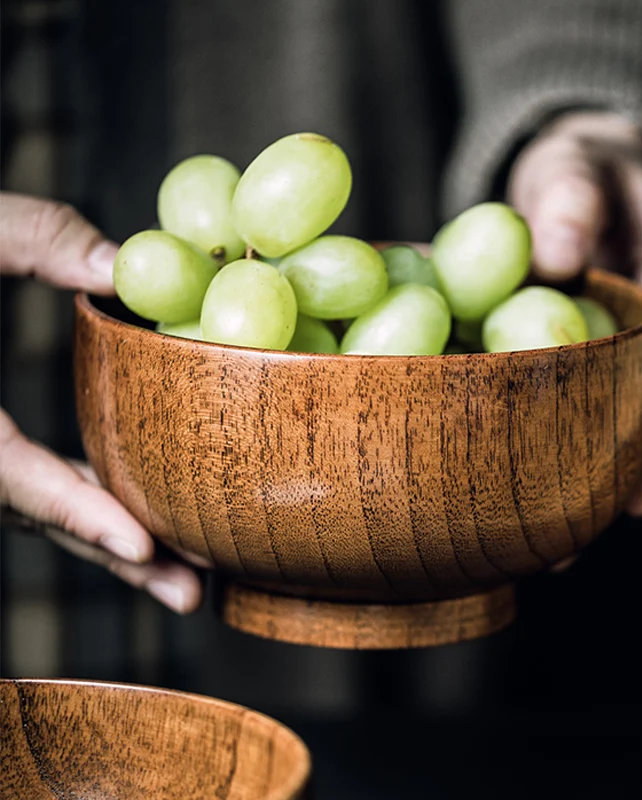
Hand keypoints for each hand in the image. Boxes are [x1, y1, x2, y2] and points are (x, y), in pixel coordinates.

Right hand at [0, 192, 203, 611]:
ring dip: (110, 542)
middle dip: (113, 559)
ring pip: (38, 511)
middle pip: (36, 517)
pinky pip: (32, 484)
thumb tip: (129, 267)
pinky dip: (86, 504)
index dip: (74, 512)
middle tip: (190, 596)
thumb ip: (35, 237)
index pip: (9, 475)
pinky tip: (142, 512)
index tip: (142, 546)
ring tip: (188, 575)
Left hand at [508, 113, 641, 520]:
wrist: (599, 177)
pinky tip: (561, 497)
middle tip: (565, 550)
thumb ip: (570, 196)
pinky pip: (635, 412)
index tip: (623, 500)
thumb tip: (558, 256)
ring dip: (612, 480)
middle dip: (625, 479)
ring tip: (556, 549)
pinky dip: (603, 452)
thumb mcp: (573, 163)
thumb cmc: (585, 170)